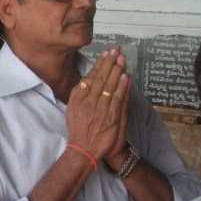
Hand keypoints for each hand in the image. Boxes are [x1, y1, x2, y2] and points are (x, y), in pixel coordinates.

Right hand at [65, 46, 130, 161]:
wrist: (85, 149)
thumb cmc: (80, 129)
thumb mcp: (73, 109)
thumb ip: (80, 94)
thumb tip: (88, 78)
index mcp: (78, 99)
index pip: (91, 76)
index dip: (100, 63)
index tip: (106, 53)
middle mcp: (89, 102)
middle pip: (101, 78)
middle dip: (109, 62)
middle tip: (116, 50)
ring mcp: (101, 109)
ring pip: (110, 86)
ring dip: (117, 71)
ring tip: (122, 58)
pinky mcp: (112, 117)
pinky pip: (118, 98)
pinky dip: (123, 87)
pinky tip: (127, 76)